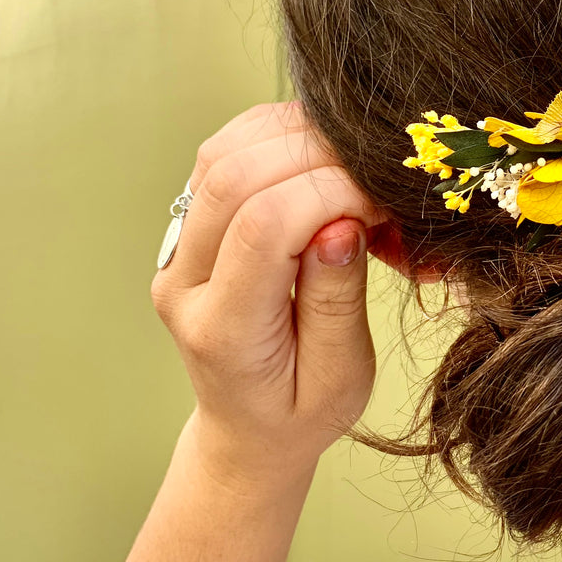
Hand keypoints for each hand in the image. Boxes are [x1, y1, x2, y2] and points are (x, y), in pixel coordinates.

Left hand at [150, 101, 386, 484]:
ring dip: (296, 139)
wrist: (250, 424)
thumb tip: (342, 224)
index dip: (332, 195)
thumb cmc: (302, 410)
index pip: (264, 227)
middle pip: (235, 177)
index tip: (383, 204)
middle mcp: (183, 280)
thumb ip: (337, 302)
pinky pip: (223, 152)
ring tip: (352, 167)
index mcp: (222, 330)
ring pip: (222, 153)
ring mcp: (177, 247)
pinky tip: (320, 156)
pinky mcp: (189, 223)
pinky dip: (276, 136)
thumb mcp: (341, 378)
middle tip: (376, 181)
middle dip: (320, 158)